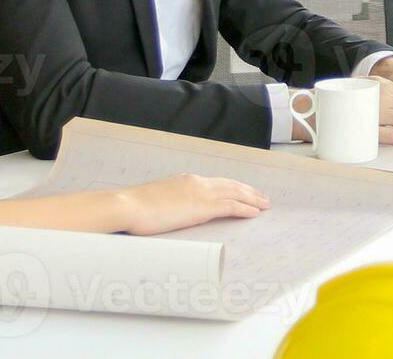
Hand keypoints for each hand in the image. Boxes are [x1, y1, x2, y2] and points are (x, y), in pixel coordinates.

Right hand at [112, 173, 269, 234]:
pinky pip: (231, 206)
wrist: (127, 206)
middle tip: (262, 198)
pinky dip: (245, 208)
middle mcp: (197, 182)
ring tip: (265, 205)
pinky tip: (255, 213)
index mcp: (186, 181)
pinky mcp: (202, 207)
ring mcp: (200, 193)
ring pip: (235, 194)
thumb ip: (169, 204)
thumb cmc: (135, 209)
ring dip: (252, 199)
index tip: (244, 191)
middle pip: (231, 185)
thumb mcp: (157, 202)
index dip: (233, 187)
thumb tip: (172, 212)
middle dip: (248, 191)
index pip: (217, 183)